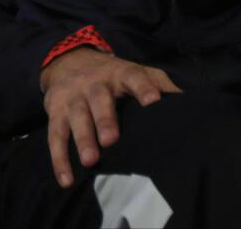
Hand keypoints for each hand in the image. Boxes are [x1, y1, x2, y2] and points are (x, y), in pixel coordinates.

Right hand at [40, 48, 180, 187]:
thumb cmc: (110, 75)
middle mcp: (93, 83)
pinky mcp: (54, 110)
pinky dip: (59, 159)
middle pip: (99, 99)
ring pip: (76, 117)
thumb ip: (158, 82)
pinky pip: (55, 135)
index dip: (142, 87)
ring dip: (83, 139)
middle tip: (111, 140)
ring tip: (90, 161)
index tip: (153, 100)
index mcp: (118, 72)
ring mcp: (72, 96)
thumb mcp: (133, 70)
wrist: (66, 60)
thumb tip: (186, 99)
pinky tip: (67, 180)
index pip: (132, 76)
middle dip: (104, 119)